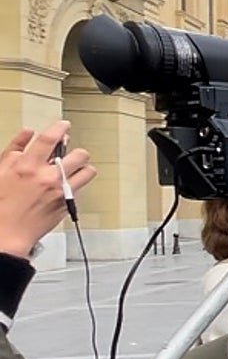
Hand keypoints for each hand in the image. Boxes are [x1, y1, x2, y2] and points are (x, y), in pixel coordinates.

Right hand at [0, 121, 95, 257]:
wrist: (7, 232)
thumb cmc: (0, 205)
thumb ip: (14, 149)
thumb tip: (27, 133)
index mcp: (27, 166)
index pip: (50, 139)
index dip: (60, 128)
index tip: (64, 125)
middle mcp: (47, 177)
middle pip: (78, 154)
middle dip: (74, 152)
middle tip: (68, 154)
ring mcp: (61, 191)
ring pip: (88, 170)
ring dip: (82, 167)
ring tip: (72, 169)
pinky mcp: (68, 203)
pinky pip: (83, 186)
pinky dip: (77, 183)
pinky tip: (67, 184)